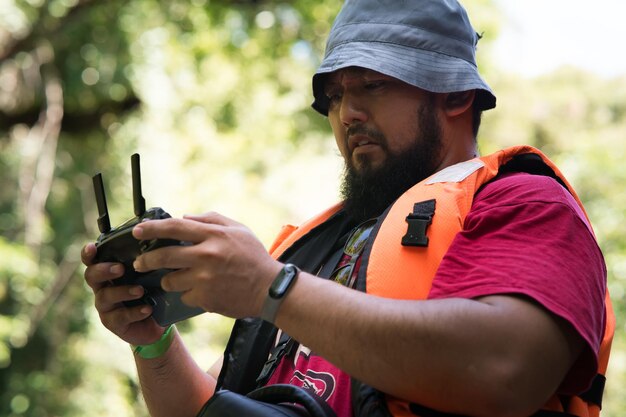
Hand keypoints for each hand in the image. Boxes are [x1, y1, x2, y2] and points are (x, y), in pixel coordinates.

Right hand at [82, 243, 165, 344]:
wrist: (157, 324)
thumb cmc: (151, 293)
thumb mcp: (150, 275)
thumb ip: (147, 262)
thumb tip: (160, 242)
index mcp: (108, 273)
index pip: (92, 260)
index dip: (88, 254)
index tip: (93, 247)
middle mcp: (102, 288)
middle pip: (91, 276)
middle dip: (104, 270)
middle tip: (120, 268)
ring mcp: (105, 307)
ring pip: (105, 297)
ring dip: (123, 291)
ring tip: (140, 291)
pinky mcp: (113, 323)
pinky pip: (120, 317)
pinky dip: (135, 312)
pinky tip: (147, 309)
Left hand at [132, 212, 282, 318]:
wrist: (269, 290)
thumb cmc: (254, 257)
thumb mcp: (239, 230)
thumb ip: (211, 219)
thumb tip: (185, 216)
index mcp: (214, 235)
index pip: (175, 227)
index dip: (152, 229)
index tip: (137, 231)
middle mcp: (206, 255)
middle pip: (163, 256)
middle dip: (146, 260)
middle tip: (139, 263)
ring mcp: (204, 278)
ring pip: (170, 280)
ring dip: (170, 279)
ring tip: (179, 278)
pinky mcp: (205, 298)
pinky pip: (184, 295)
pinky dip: (189, 294)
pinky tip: (202, 291)